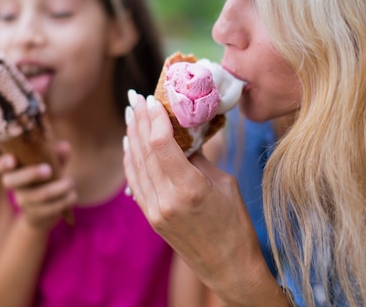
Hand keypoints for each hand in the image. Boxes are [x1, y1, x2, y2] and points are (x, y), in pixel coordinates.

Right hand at [0, 141, 76, 230]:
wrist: (45, 213)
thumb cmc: (48, 181)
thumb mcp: (53, 166)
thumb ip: (57, 156)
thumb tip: (64, 147)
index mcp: (16, 170)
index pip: (1, 165)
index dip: (4, 162)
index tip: (12, 159)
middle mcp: (16, 186)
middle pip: (12, 181)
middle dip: (30, 173)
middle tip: (48, 170)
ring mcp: (24, 202)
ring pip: (39, 195)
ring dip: (60, 187)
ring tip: (70, 183)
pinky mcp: (36, 215)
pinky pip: (51, 208)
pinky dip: (66, 200)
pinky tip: (72, 195)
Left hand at [124, 91, 278, 303]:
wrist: (227, 266)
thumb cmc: (235, 224)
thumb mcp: (225, 184)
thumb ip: (200, 158)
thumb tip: (184, 134)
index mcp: (190, 189)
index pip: (161, 145)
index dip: (154, 119)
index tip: (151, 100)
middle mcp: (167, 200)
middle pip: (145, 151)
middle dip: (139, 121)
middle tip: (135, 99)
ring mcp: (155, 211)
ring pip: (136, 165)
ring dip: (132, 137)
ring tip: (131, 115)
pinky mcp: (151, 218)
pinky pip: (135, 182)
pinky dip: (130, 160)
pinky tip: (130, 144)